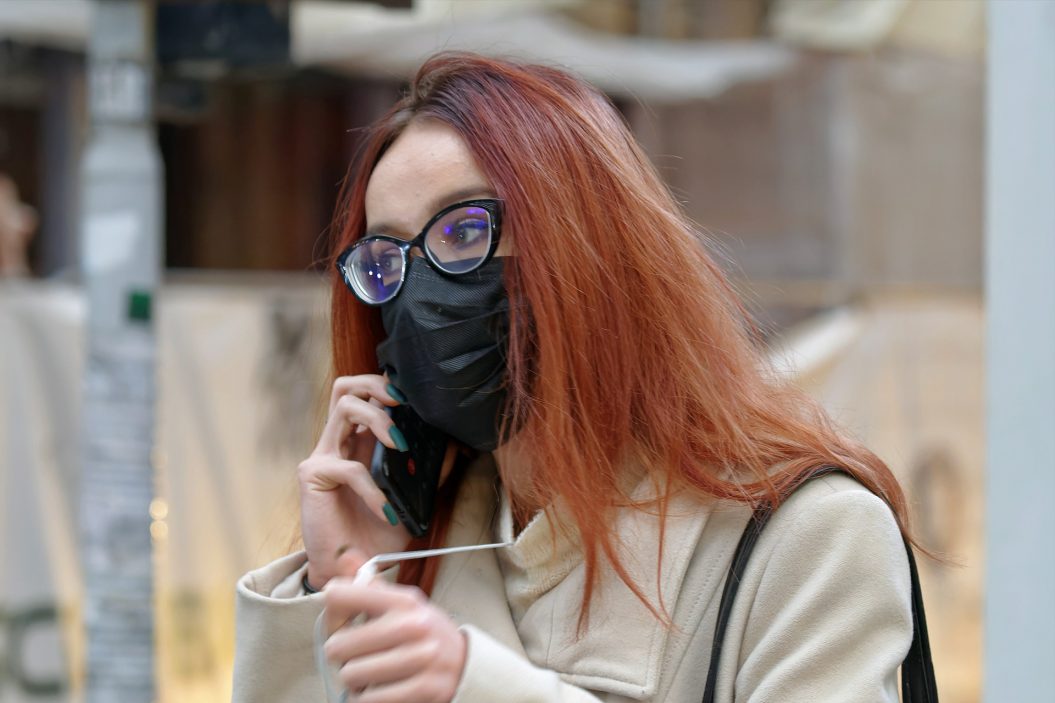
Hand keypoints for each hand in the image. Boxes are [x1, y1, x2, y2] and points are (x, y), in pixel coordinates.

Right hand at [299, 374, 409, 588]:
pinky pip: (348, 468)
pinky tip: (387, 511)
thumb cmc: (377, 532)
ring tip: (400, 444)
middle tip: (403, 402)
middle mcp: (340, 441)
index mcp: (360, 440)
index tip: (418, 396)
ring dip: (378, 419)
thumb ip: (428, 472)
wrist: (349, 568)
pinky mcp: (313, 475)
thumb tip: (454, 446)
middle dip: (377, 384)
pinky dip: (374, 489)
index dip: (389, 386)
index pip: (367, 394)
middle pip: (346, 386)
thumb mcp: (412, 499)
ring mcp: (323, 454)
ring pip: (344, 407)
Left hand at [323, 550, 466, 702]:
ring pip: (351, 675)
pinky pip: (369, 700)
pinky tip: (378, 692)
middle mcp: (413, 624)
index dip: (331, 616)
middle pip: (337, 644)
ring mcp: (421, 658)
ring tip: (369, 676)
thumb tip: (345, 557)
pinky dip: (366, 699)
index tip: (343, 626)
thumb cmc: (424, 633)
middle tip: (356, 658)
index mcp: (403, 599)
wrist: (467, 664)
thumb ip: (371, 587)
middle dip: (342, 657)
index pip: (338, 595)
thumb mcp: (404, 605)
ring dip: (354, 682)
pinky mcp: (426, 689)